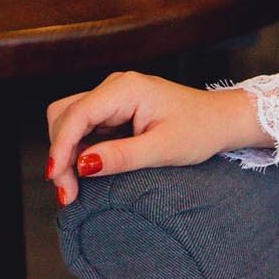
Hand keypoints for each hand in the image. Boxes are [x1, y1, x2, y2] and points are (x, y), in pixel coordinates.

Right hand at [44, 70, 243, 205]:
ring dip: (66, 153)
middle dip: (60, 152)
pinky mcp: (115, 110)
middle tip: (68, 192)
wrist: (222, 120)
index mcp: (126, 89)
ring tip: (74, 187)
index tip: (56, 180)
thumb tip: (82, 166)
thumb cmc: (201, 129)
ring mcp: (113, 97)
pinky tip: (87, 173)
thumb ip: (122, 156)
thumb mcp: (164, 149)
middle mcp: (114, 87)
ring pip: (70, 121)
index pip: (76, 115)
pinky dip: (79, 150)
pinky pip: (84, 128)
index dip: (61, 148)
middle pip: (64, 115)